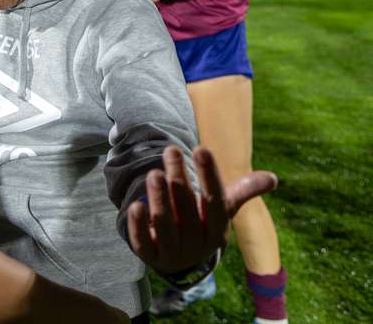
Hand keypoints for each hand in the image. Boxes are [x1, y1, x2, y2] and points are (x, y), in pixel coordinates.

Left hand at [126, 145, 277, 274]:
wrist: (179, 260)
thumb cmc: (201, 224)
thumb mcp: (221, 210)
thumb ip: (242, 192)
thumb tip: (273, 178)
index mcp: (217, 230)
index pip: (216, 202)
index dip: (210, 176)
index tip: (201, 148)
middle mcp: (197, 244)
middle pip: (188, 210)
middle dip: (179, 180)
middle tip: (170, 151)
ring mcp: (173, 253)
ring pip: (166, 226)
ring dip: (160, 199)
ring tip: (154, 173)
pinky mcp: (150, 257)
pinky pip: (143, 242)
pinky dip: (138, 225)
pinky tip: (134, 205)